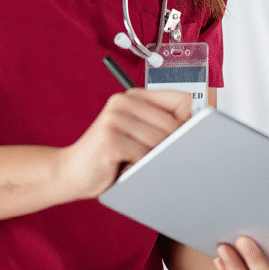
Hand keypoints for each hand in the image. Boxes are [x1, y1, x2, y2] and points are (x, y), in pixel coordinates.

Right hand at [57, 88, 191, 200]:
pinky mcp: (110, 137)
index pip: (181, 100)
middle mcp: (123, 102)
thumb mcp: (138, 136)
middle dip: (169, 147)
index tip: (187, 138)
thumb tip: (198, 129)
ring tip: (135, 162)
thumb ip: (162, 127)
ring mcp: (115, 117)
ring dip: (152, 160)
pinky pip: (144, 155)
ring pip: (160, 142)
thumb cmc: (108, 157)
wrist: (71, 172)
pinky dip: (139, 167)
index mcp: (133, 97)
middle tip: (153, 159)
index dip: (189, 122)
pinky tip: (125, 167)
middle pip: (174, 125)